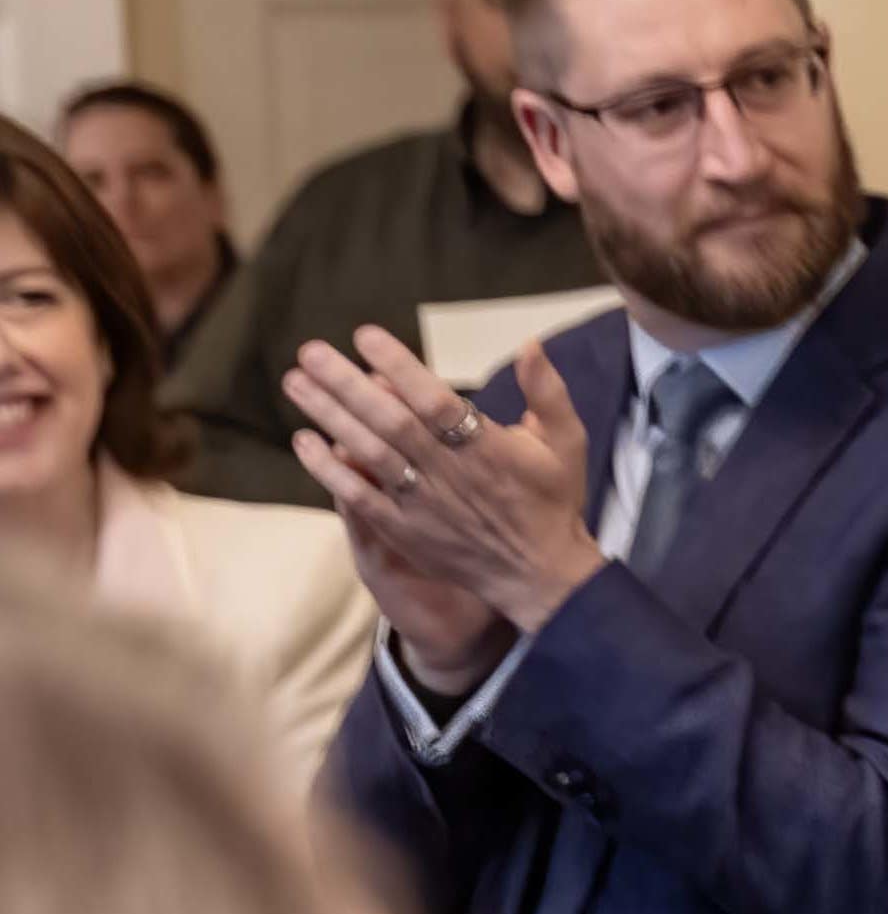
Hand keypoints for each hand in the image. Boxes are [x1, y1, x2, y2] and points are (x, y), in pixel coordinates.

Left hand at [285, 329, 598, 671]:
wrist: (542, 577)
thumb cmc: (552, 503)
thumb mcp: (565, 443)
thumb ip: (547, 392)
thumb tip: (531, 343)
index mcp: (487, 448)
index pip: (435, 400)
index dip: (399, 367)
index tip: (364, 336)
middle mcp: (450, 473)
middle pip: (390, 421)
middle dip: (347, 385)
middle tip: (310, 352)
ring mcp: (423, 504)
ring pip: (369, 452)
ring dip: (329, 416)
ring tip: (295, 382)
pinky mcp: (405, 531)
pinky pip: (359, 497)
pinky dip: (329, 471)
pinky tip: (304, 442)